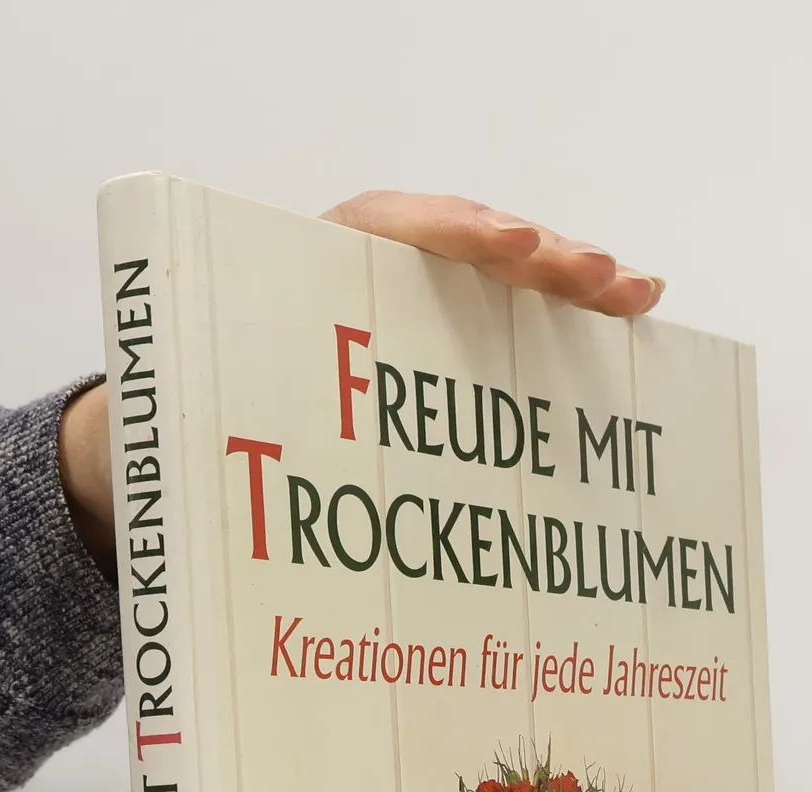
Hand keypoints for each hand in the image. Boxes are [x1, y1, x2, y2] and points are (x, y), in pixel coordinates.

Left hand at [61, 190, 662, 567]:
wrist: (170, 444)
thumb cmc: (180, 447)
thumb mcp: (192, 445)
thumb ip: (226, 463)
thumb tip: (237, 540)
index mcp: (298, 277)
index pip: (389, 231)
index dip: (456, 237)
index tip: (513, 248)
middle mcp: (361, 278)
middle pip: (466, 248)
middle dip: (542, 262)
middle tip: (606, 282)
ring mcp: (401, 307)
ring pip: (496, 283)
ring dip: (571, 291)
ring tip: (641, 300)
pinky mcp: (427, 342)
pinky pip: (499, 323)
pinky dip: (560, 327)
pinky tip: (626, 333)